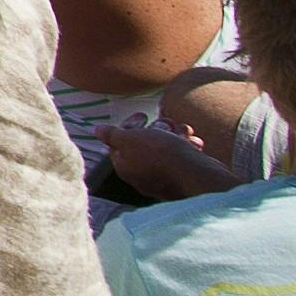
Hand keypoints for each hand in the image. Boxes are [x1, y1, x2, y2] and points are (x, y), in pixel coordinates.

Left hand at [99, 112, 243, 204]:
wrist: (197, 176)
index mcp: (124, 166)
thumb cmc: (160, 155)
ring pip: (165, 150)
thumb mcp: (130, 139)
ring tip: (182, 129)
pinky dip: (186, 146)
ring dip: (173, 135)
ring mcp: (162, 179)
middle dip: (156, 129)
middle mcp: (141, 176)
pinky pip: (181, 159)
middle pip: (144, 145)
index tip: (143, 116)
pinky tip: (195, 141)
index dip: (130, 126)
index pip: (120, 142)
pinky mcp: (182, 179)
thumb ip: (113, 135)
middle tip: (166, 121)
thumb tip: (98, 131)